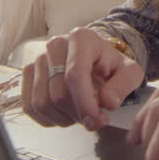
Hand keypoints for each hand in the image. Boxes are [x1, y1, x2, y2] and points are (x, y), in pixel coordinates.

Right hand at [21, 28, 144, 130]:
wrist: (96, 59)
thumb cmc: (111, 65)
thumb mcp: (129, 73)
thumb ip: (122, 86)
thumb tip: (108, 102)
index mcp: (81, 39)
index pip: (75, 75)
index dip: (84, 103)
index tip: (94, 120)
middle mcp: (55, 45)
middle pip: (57, 92)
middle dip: (76, 114)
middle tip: (93, 119)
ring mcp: (39, 59)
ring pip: (41, 102)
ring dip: (62, 118)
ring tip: (80, 115)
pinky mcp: (29, 73)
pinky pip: (29, 105)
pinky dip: (47, 118)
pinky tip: (64, 115)